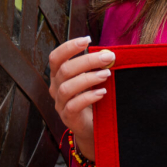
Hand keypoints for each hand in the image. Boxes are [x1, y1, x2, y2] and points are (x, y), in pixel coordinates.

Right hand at [48, 36, 113, 160]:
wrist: (94, 127)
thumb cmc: (94, 98)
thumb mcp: (94, 79)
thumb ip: (98, 67)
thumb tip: (109, 54)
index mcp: (59, 75)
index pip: (56, 57)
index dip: (68, 47)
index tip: (87, 39)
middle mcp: (56, 88)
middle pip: (65, 70)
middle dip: (87, 60)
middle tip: (108, 57)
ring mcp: (60, 103)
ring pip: (67, 87)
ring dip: (88, 78)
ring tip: (106, 74)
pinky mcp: (67, 118)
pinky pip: (73, 106)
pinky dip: (88, 97)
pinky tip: (102, 93)